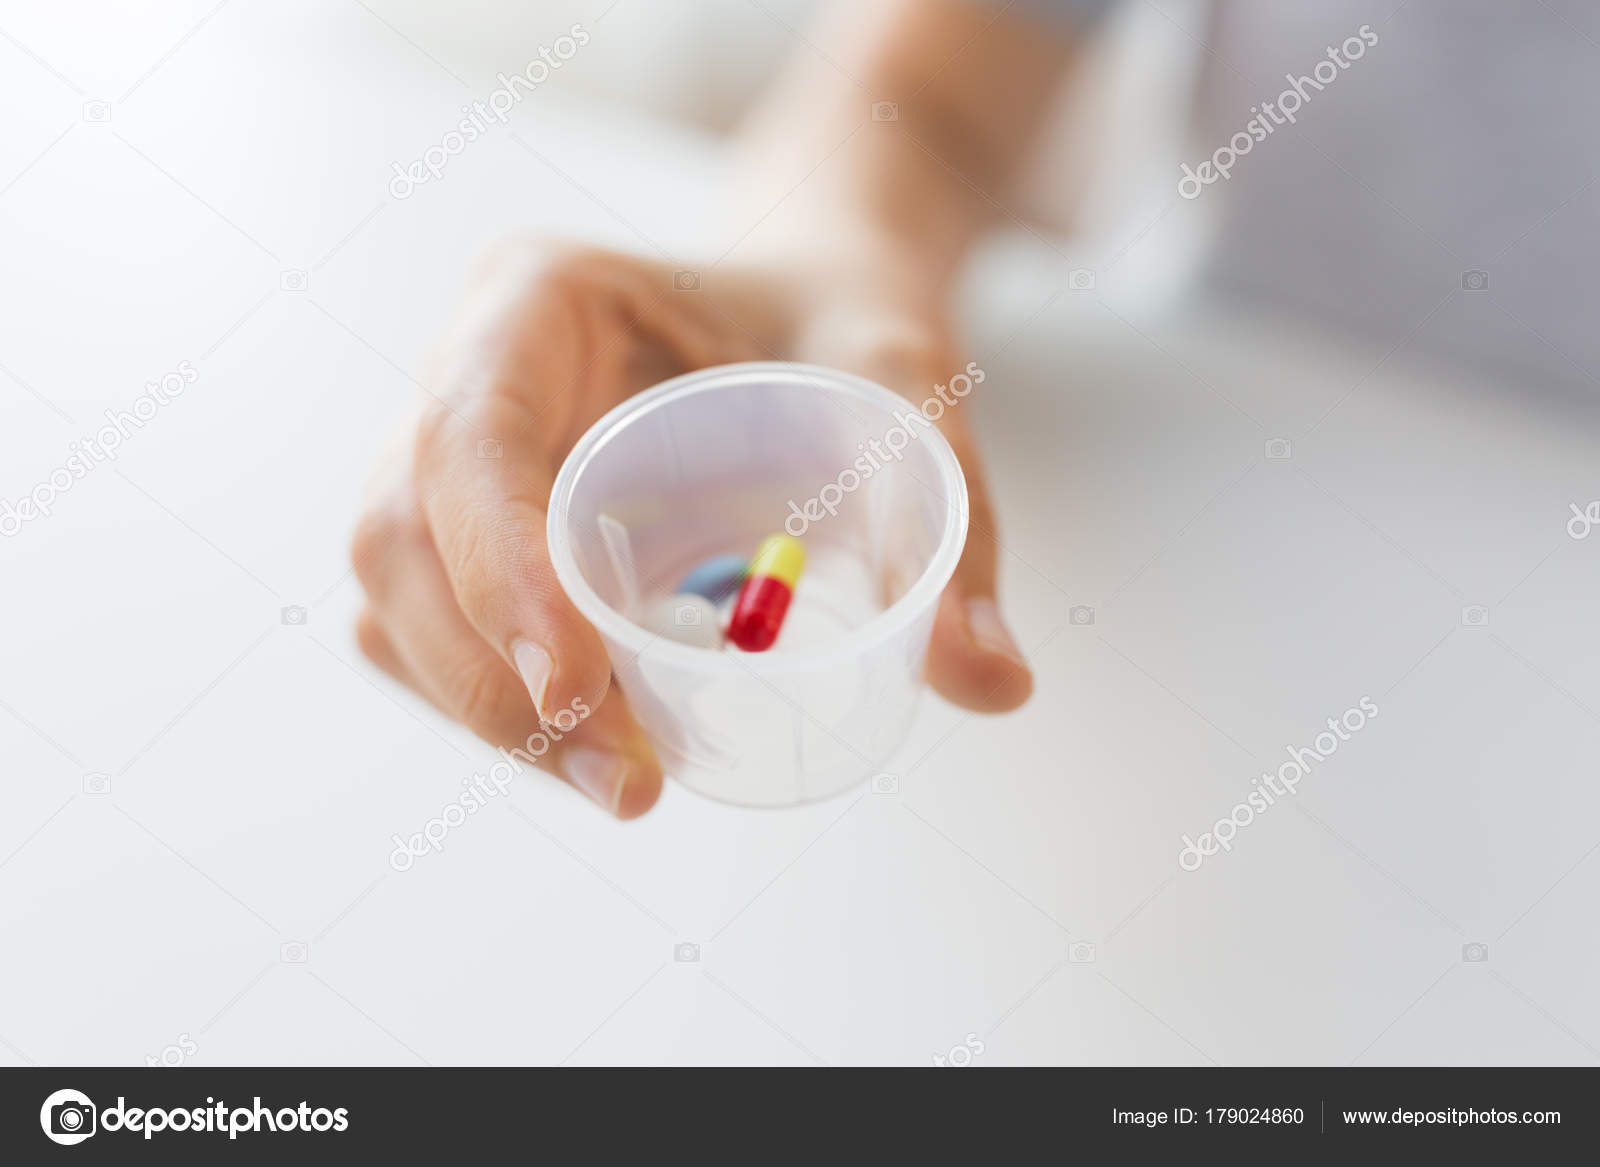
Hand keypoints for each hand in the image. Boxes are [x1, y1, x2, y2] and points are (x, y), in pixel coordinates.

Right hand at [351, 240, 1031, 818]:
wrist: (803, 311)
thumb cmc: (835, 326)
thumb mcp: (904, 390)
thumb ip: (950, 523)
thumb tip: (994, 684)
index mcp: (539, 298)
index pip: (469, 434)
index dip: (494, 567)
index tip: (578, 690)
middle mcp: (468, 370)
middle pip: (400, 535)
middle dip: (490, 680)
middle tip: (628, 784)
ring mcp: (453, 457)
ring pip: (393, 599)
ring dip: (482, 712)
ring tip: (624, 786)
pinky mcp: (469, 531)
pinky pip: (426, 631)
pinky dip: (489, 705)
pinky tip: (591, 748)